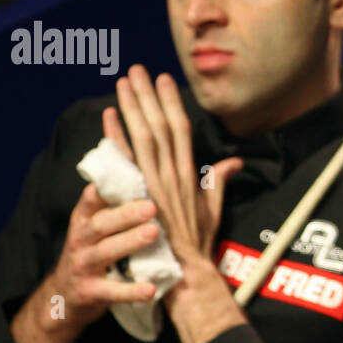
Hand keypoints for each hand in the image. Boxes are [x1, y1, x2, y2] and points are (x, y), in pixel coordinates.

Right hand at [10, 184, 159, 342]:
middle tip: (152, 207)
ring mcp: (83, 266)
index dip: (108, 186)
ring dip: (130, 242)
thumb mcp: (95, 224)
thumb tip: (125, 153)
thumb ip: (111, 199)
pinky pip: (113, 292)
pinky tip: (151, 289)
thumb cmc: (90, 252)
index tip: (132, 174)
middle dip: (126, 214)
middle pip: (101, 224)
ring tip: (154, 234)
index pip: (92, 198)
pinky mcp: (90, 292)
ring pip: (106, 252)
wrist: (62, 296)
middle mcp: (80, 239)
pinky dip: (132, 291)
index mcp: (83, 219)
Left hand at [108, 65, 246, 342]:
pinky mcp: (142, 198)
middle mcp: (174, 174)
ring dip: (133, 108)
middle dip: (149, 96)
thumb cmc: (199, 246)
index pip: (181, 130)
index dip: (172, 103)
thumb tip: (234, 163)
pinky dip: (117, 138)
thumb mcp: (214, 210)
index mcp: (191, 175)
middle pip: (160, 126)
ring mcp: (156, 185)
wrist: (187, 273)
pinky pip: (127, 163)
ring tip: (123, 82)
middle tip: (137, 69)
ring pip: (145, 137)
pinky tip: (108, 118)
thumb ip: (218, 182)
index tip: (163, 80)